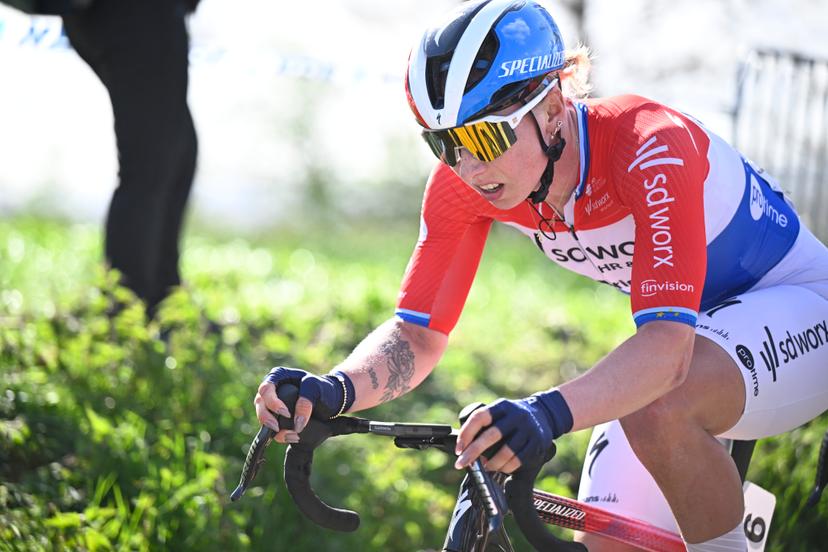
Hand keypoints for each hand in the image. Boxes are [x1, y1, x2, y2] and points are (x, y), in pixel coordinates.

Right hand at [254, 367, 353, 443]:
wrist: (331, 400)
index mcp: (279, 376)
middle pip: (260, 404)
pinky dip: (280, 435)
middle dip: (266, 418)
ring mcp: (272, 404)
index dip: (272, 402)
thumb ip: (306, 402)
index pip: (266, 389)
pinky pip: (271, 428)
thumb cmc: (323, 388)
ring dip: (273, 429)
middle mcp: (272, 389)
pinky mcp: (277, 417)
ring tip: (292, 436)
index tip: (285, 413)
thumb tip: (296, 425)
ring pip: (262, 417)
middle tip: (277, 428)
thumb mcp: (316, 389)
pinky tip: (293, 437)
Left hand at [454, 390, 572, 472]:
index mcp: (502, 406)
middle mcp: (516, 415)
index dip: (466, 433)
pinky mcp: (538, 443)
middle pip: (491, 435)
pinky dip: (507, 467)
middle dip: (473, 452)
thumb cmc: (513, 418)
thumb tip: (464, 449)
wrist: (544, 415)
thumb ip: (485, 426)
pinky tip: (501, 468)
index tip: (458, 449)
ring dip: (492, 463)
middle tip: (462, 463)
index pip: (480, 417)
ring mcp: (528, 429)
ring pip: (506, 451)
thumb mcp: (500, 413)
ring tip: (485, 467)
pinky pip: (519, 460)